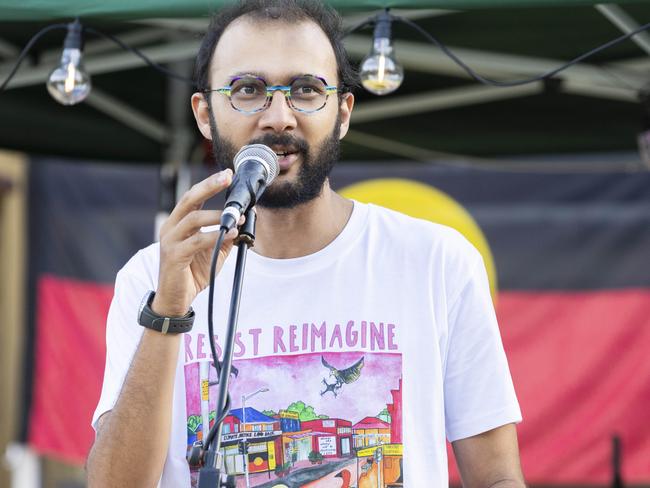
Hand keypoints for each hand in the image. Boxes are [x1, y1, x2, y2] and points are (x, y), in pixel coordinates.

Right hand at [153, 169, 240, 316]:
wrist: (175, 299)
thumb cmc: (192, 272)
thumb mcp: (214, 251)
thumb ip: (226, 235)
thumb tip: (244, 221)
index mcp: (179, 223)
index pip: (193, 197)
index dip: (209, 184)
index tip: (227, 174)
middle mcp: (171, 227)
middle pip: (190, 199)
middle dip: (209, 186)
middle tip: (227, 177)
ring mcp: (170, 241)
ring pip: (194, 219)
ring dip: (218, 216)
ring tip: (237, 216)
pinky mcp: (174, 256)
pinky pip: (197, 241)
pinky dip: (216, 236)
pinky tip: (231, 234)